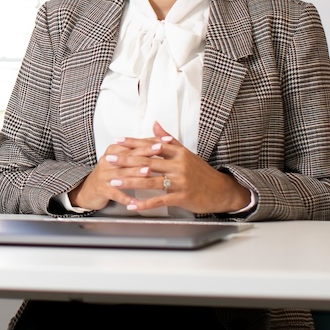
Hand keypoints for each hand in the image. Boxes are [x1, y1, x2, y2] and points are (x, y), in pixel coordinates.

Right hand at [68, 137, 160, 209]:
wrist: (89, 190)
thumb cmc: (110, 174)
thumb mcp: (122, 159)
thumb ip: (138, 150)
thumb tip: (157, 139)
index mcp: (114, 151)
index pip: (134, 144)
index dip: (149, 142)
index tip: (165, 140)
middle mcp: (108, 161)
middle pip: (129, 156)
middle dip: (145, 153)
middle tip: (159, 150)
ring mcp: (105, 176)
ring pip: (123, 173)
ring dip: (136, 173)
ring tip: (149, 172)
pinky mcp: (103, 190)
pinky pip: (116, 194)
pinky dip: (126, 198)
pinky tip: (136, 202)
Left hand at [125, 122, 251, 214]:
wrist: (221, 190)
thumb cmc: (201, 172)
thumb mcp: (186, 153)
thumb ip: (169, 139)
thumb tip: (155, 124)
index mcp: (178, 153)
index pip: (151, 145)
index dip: (133, 143)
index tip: (118, 142)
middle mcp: (178, 165)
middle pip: (147, 161)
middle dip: (125, 160)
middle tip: (109, 159)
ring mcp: (180, 181)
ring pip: (149, 180)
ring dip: (129, 181)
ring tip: (114, 180)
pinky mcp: (181, 197)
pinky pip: (159, 200)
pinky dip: (144, 204)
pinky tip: (132, 205)